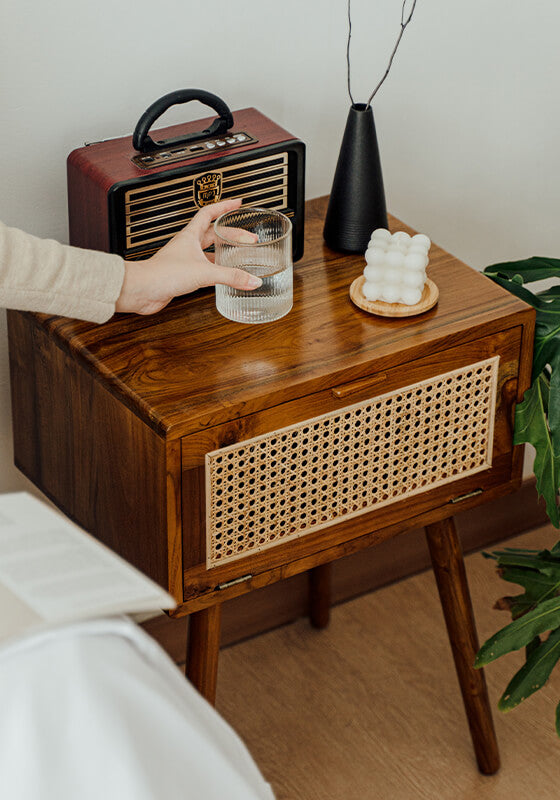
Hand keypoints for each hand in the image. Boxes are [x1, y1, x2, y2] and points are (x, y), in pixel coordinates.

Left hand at [114, 198, 260, 314]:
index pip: (209, 213)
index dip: (225, 206)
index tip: (237, 203)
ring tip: (238, 254)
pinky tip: (222, 277)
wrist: (142, 289)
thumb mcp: (204, 272)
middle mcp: (187, 245)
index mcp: (190, 236)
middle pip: (213, 233)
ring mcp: (185, 260)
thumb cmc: (162, 273)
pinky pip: (204, 269)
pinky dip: (216, 271)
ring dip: (223, 252)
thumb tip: (251, 280)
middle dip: (232, 233)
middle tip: (248, 237)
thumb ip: (230, 276)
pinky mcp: (183, 275)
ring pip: (209, 252)